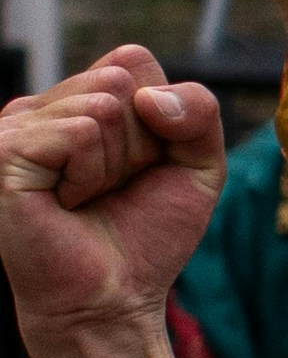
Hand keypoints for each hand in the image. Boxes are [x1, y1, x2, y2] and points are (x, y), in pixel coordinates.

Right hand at [0, 51, 227, 347]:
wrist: (111, 298)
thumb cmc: (146, 234)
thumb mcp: (198, 165)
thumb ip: (199, 111)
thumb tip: (149, 96)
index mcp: (78, 99)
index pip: (133, 60)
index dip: (160, 115)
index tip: (143, 164)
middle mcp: (41, 105)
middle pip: (120, 81)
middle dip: (141, 142)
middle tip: (115, 187)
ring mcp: (16, 125)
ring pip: (103, 106)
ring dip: (116, 164)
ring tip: (88, 197)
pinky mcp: (4, 151)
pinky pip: (79, 132)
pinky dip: (90, 174)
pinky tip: (67, 202)